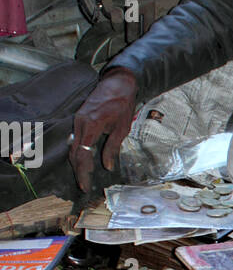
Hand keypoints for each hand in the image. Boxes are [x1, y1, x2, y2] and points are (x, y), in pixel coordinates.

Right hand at [70, 69, 137, 191]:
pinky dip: (78, 151)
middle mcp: (79, 123)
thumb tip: (107, 166)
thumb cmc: (122, 105)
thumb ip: (112, 148)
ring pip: (72, 146)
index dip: (82, 172)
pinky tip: (85, 159)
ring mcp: (77, 120)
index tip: (85, 185)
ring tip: (85, 175)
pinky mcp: (79, 118)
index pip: (81, 154)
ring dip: (77, 162)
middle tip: (84, 185)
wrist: (117, 83)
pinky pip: (75, 138)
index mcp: (90, 126)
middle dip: (78, 170)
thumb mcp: (121, 129)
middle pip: (73, 152)